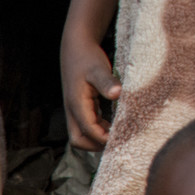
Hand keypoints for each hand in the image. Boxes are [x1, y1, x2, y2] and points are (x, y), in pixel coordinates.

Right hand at [61, 35, 118, 150]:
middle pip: (78, 140)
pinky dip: (98, 130)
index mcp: (76, 105)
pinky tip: (112, 124)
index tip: (122, 138)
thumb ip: (107, 82)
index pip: (88, 130)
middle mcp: (72, 111)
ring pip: (80, 136)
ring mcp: (74, 111)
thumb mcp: (98, 69)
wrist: (75, 49)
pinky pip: (85, 127)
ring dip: (96, 139)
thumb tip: (117, 94)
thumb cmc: (87, 58)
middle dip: (96, 145)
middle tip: (117, 142)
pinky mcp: (79, 108)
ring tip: (117, 134)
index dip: (104, 138)